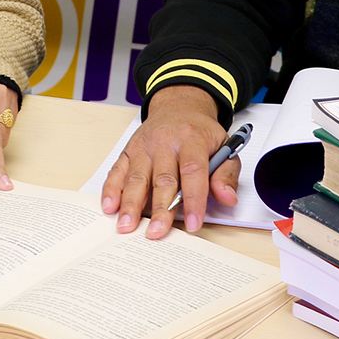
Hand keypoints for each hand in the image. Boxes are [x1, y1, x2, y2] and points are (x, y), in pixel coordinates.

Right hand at [100, 85, 239, 238]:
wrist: (178, 106)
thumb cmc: (200, 132)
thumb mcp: (224, 146)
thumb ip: (226, 173)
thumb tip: (228, 197)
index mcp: (192, 139)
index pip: (193, 171)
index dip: (193, 200)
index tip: (193, 224)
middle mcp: (165, 142)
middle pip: (162, 178)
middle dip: (159, 209)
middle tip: (156, 232)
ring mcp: (144, 146)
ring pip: (137, 177)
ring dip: (130, 203)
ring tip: (127, 225)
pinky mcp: (129, 150)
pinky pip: (118, 171)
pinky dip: (111, 190)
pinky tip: (110, 207)